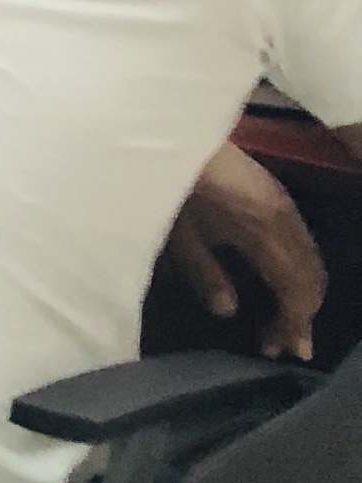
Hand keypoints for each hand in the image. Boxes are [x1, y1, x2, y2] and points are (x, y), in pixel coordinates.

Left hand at [165, 139, 325, 360]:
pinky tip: (281, 285)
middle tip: (281, 345)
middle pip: (311, 278)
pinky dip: (300, 271)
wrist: (175, 131)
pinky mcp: (277, 195)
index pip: (294, 290)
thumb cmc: (170, 183)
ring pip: (312, 261)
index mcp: (264, 232)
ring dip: (302, 294)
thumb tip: (229, 311)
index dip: (291, 323)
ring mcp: (285, 204)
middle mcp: (285, 219)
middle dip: (300, 315)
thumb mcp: (178, 234)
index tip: (279, 351)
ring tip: (282, 323)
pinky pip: (304, 243)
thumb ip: (204, 274)